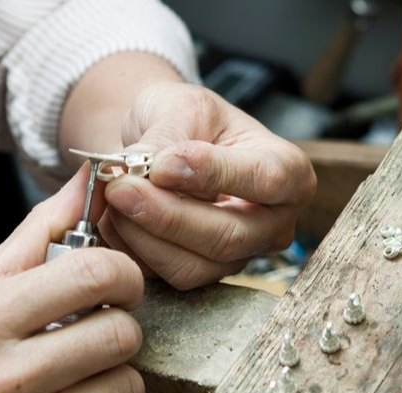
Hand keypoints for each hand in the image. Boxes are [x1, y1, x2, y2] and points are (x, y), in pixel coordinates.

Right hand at [0, 165, 144, 392]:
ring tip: (71, 380)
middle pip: (122, 335)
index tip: (118, 284)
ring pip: (128, 388)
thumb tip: (91, 179)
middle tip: (88, 335)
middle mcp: (1, 381)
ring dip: (110, 379)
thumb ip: (43, 231)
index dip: (124, 274)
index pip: (99, 275)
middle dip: (115, 330)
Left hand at [100, 81, 315, 289]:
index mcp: (289, 172)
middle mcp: (272, 224)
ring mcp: (239, 256)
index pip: (267, 180)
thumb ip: (170, 137)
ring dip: (144, 236)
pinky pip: (166, 276)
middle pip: (228, 237)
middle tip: (120, 189)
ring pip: (194, 266)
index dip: (213, 174)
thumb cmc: (189, 121)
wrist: (168, 149)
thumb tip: (153, 171)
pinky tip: (114, 218)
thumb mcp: (183, 107)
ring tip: (113, 197)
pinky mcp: (204, 272)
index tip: (161, 164)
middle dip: (167, 216)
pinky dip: (133, 249)